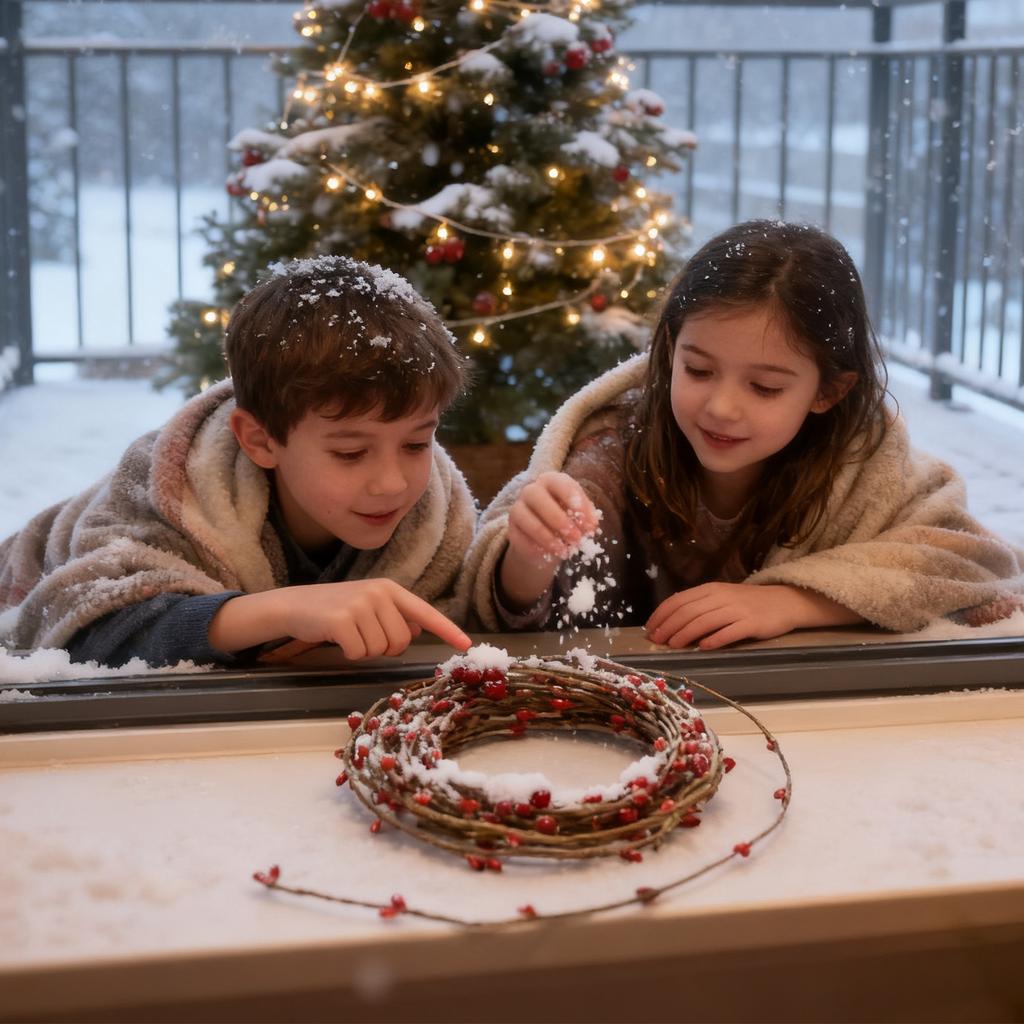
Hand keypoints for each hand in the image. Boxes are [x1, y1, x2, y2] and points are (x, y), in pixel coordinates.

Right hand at [210, 579, 468, 660]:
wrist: (294, 605)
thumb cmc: (334, 609)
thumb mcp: (368, 606)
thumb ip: (395, 616)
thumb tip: (417, 630)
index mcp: (389, 589)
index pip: (425, 612)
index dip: (447, 630)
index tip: (466, 645)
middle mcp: (379, 593)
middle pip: (402, 641)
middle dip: (385, 648)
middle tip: (364, 636)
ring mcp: (360, 605)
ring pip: (381, 649)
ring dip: (365, 650)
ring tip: (349, 634)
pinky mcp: (342, 620)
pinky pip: (360, 653)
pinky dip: (350, 654)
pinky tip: (337, 639)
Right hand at [507, 471, 598, 568]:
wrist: (547, 542)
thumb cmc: (567, 521)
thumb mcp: (581, 517)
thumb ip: (587, 518)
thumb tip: (591, 525)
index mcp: (552, 481)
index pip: (560, 483)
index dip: (574, 500)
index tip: (587, 521)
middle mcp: (531, 490)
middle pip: (538, 497)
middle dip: (559, 519)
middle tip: (576, 538)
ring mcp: (518, 509)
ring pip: (527, 519)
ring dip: (548, 537)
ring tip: (564, 551)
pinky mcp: (511, 530)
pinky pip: (520, 537)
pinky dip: (536, 548)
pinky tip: (549, 555)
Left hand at [646, 583, 859, 650]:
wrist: (784, 602)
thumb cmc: (747, 603)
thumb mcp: (720, 598)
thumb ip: (699, 607)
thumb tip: (670, 622)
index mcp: (710, 590)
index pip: (679, 600)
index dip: (662, 615)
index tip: (650, 629)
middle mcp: (721, 597)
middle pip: (688, 611)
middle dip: (668, 626)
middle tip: (657, 641)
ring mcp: (737, 610)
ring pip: (704, 621)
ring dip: (685, 634)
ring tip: (673, 645)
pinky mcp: (752, 624)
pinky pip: (730, 632)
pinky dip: (715, 639)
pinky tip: (704, 647)